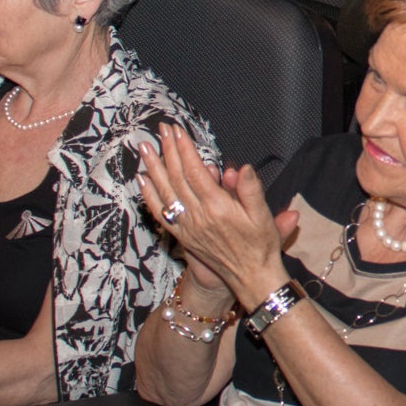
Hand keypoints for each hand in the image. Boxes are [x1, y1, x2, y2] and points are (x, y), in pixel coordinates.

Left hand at [137, 124, 293, 307]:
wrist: (251, 277)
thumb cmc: (261, 245)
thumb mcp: (264, 216)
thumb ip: (252, 191)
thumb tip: (242, 169)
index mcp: (218, 208)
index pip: (196, 172)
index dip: (185, 150)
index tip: (178, 131)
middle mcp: (198, 216)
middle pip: (177, 177)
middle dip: (168, 151)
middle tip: (161, 129)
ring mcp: (187, 227)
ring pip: (165, 192)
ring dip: (153, 168)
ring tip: (145, 147)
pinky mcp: (182, 235)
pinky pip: (160, 213)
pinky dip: (149, 196)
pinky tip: (142, 180)